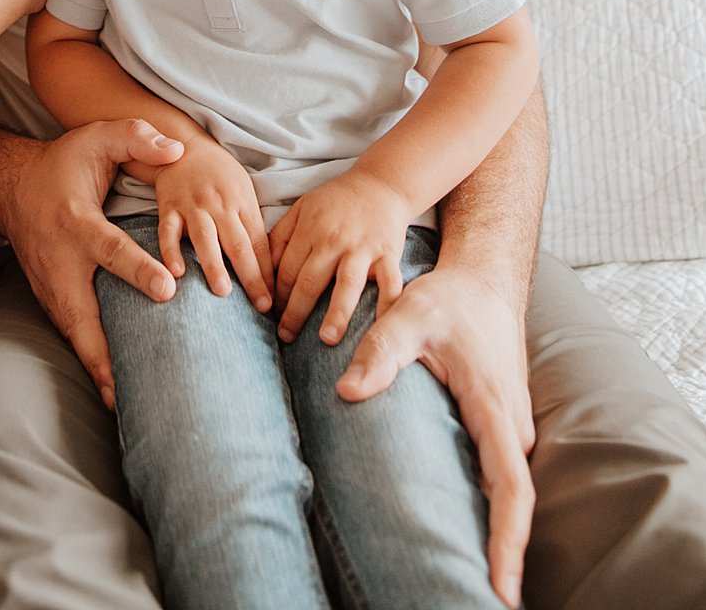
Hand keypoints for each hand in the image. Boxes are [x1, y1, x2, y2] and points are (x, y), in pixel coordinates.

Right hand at [1, 119, 184, 409]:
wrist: (12, 189)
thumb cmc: (63, 163)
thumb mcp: (96, 137)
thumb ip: (136, 137)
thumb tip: (178, 150)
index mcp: (76, 221)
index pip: (110, 249)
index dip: (137, 269)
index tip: (168, 288)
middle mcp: (60, 261)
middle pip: (80, 313)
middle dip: (104, 348)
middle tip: (130, 382)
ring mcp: (50, 286)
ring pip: (73, 334)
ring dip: (97, 370)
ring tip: (124, 407)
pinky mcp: (50, 301)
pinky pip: (72, 336)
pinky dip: (90, 366)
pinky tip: (113, 394)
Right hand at [153, 142, 272, 309]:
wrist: (184, 145)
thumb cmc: (219, 174)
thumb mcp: (243, 190)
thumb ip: (251, 224)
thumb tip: (269, 267)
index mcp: (243, 202)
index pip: (259, 243)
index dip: (269, 273)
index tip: (275, 301)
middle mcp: (220, 205)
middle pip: (238, 244)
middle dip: (251, 277)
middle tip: (261, 306)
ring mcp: (193, 205)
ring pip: (206, 238)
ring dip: (215, 265)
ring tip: (223, 292)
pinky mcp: (169, 206)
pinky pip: (169, 231)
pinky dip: (171, 251)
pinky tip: (176, 272)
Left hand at [270, 171, 408, 344]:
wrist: (380, 184)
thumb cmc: (336, 201)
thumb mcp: (302, 208)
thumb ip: (281, 235)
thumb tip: (261, 268)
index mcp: (310, 229)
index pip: (287, 268)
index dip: (277, 294)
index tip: (270, 316)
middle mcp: (334, 240)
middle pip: (310, 280)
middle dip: (295, 312)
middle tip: (286, 338)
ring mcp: (362, 248)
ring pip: (346, 285)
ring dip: (336, 314)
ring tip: (326, 340)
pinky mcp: (388, 254)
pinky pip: (389, 283)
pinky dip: (387, 305)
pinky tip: (380, 326)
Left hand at [336, 262, 534, 609]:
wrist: (484, 281)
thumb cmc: (449, 299)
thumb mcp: (411, 314)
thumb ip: (381, 350)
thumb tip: (347, 390)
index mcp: (495, 408)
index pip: (510, 489)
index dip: (507, 543)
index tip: (502, 590)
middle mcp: (512, 428)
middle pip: (512, 507)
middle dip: (501, 558)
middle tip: (478, 606)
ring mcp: (511, 430)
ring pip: (507, 496)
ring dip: (496, 540)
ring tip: (474, 589)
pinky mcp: (501, 429)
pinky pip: (499, 481)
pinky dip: (491, 515)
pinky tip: (471, 543)